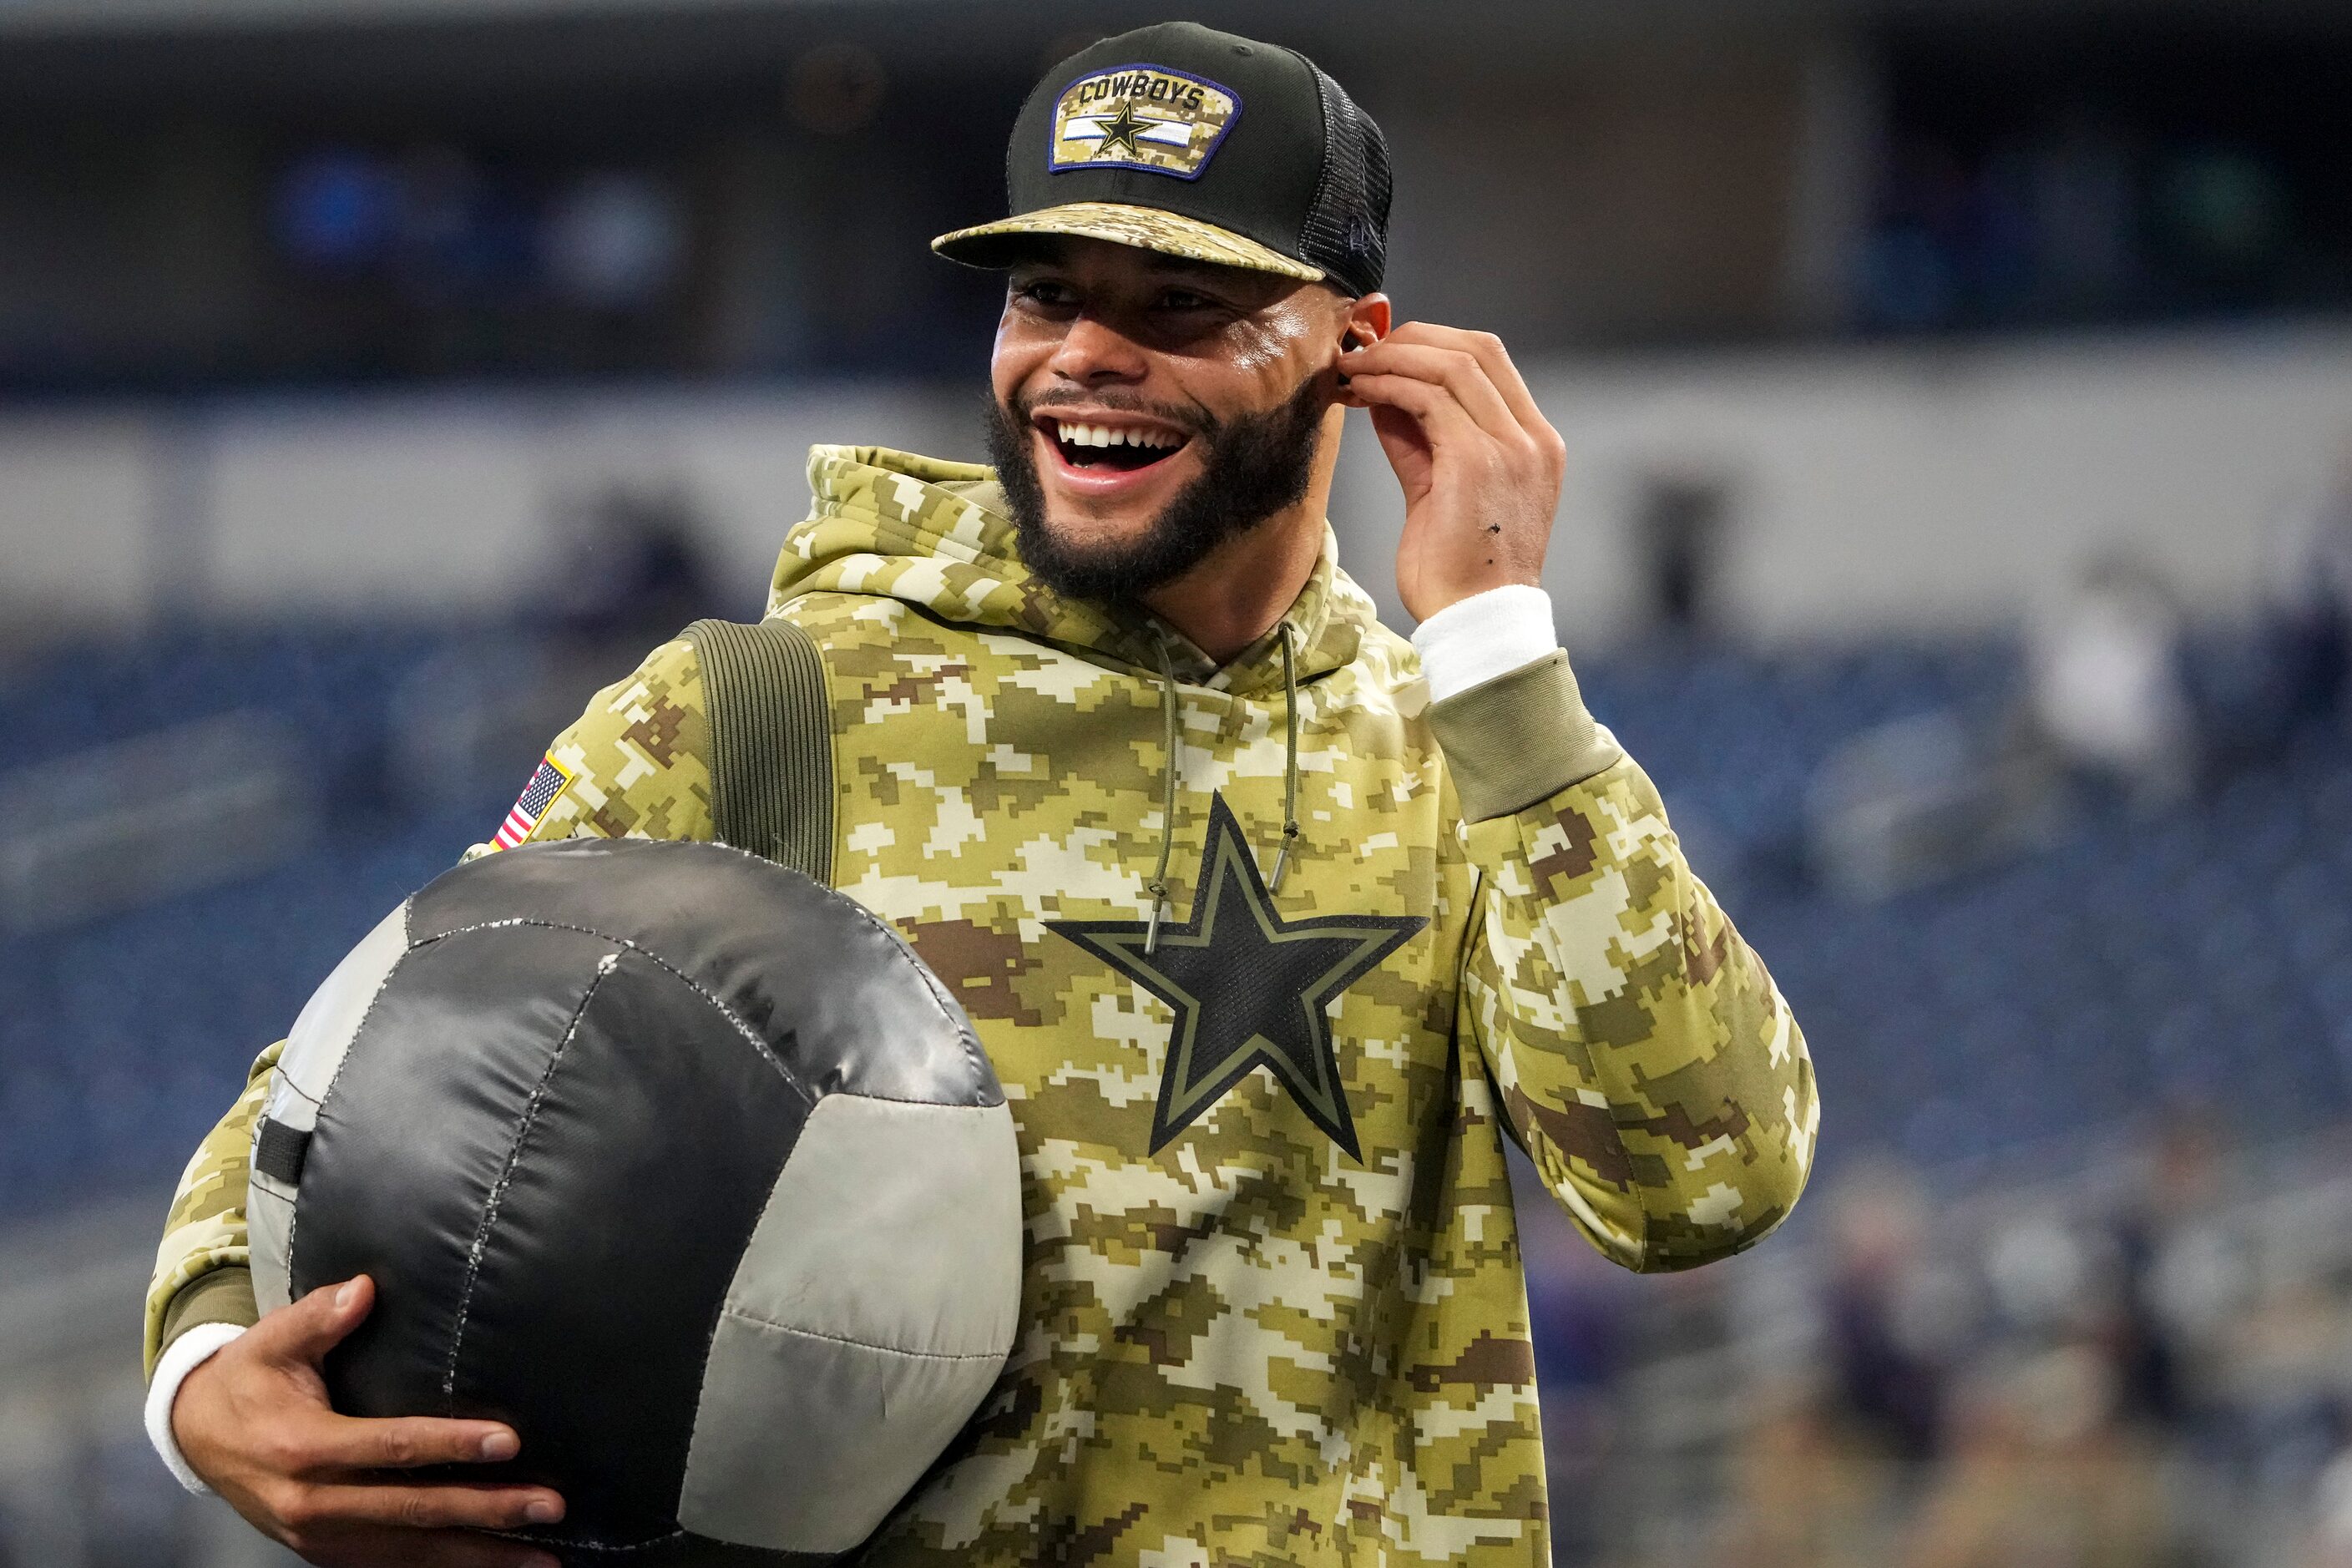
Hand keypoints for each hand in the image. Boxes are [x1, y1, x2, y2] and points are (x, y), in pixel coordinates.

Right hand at [174, 1275, 564, 1567]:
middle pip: (412, 1511)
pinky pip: (393, 1566)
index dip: (451, 1445)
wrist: (197, 1438)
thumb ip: (317, 1316)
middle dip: (486, 1512)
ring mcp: (320, 1537)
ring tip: (543, 1556)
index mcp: (302, 1447)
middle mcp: (313, 1503)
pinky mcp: (328, 1554)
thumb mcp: (270, 1342)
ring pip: (411, 1552)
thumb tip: (363, 1288)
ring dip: (479, 1556)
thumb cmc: (248, 1381)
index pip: (390, 1447)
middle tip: (550, 1505)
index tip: (509, 1442)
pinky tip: (494, 1567)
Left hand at [1339, 323, 1565, 622]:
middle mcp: (1532, 438)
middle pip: (1476, 349)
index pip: (1493, 362)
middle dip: (1413, 339)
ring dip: (1393, 358)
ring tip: (1353, 367)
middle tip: (1363, 349)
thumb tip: (1386, 393)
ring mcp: (1509, 447)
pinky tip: (1360, 391)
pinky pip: (1427, 399)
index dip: (1436, 342)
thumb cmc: (1458, 570)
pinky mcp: (1475, 461)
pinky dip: (1389, 385)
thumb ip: (1422, 440)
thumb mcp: (1442, 491)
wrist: (1474, 623)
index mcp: (1537, 443)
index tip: (1388, 349)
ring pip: (1451, 365)